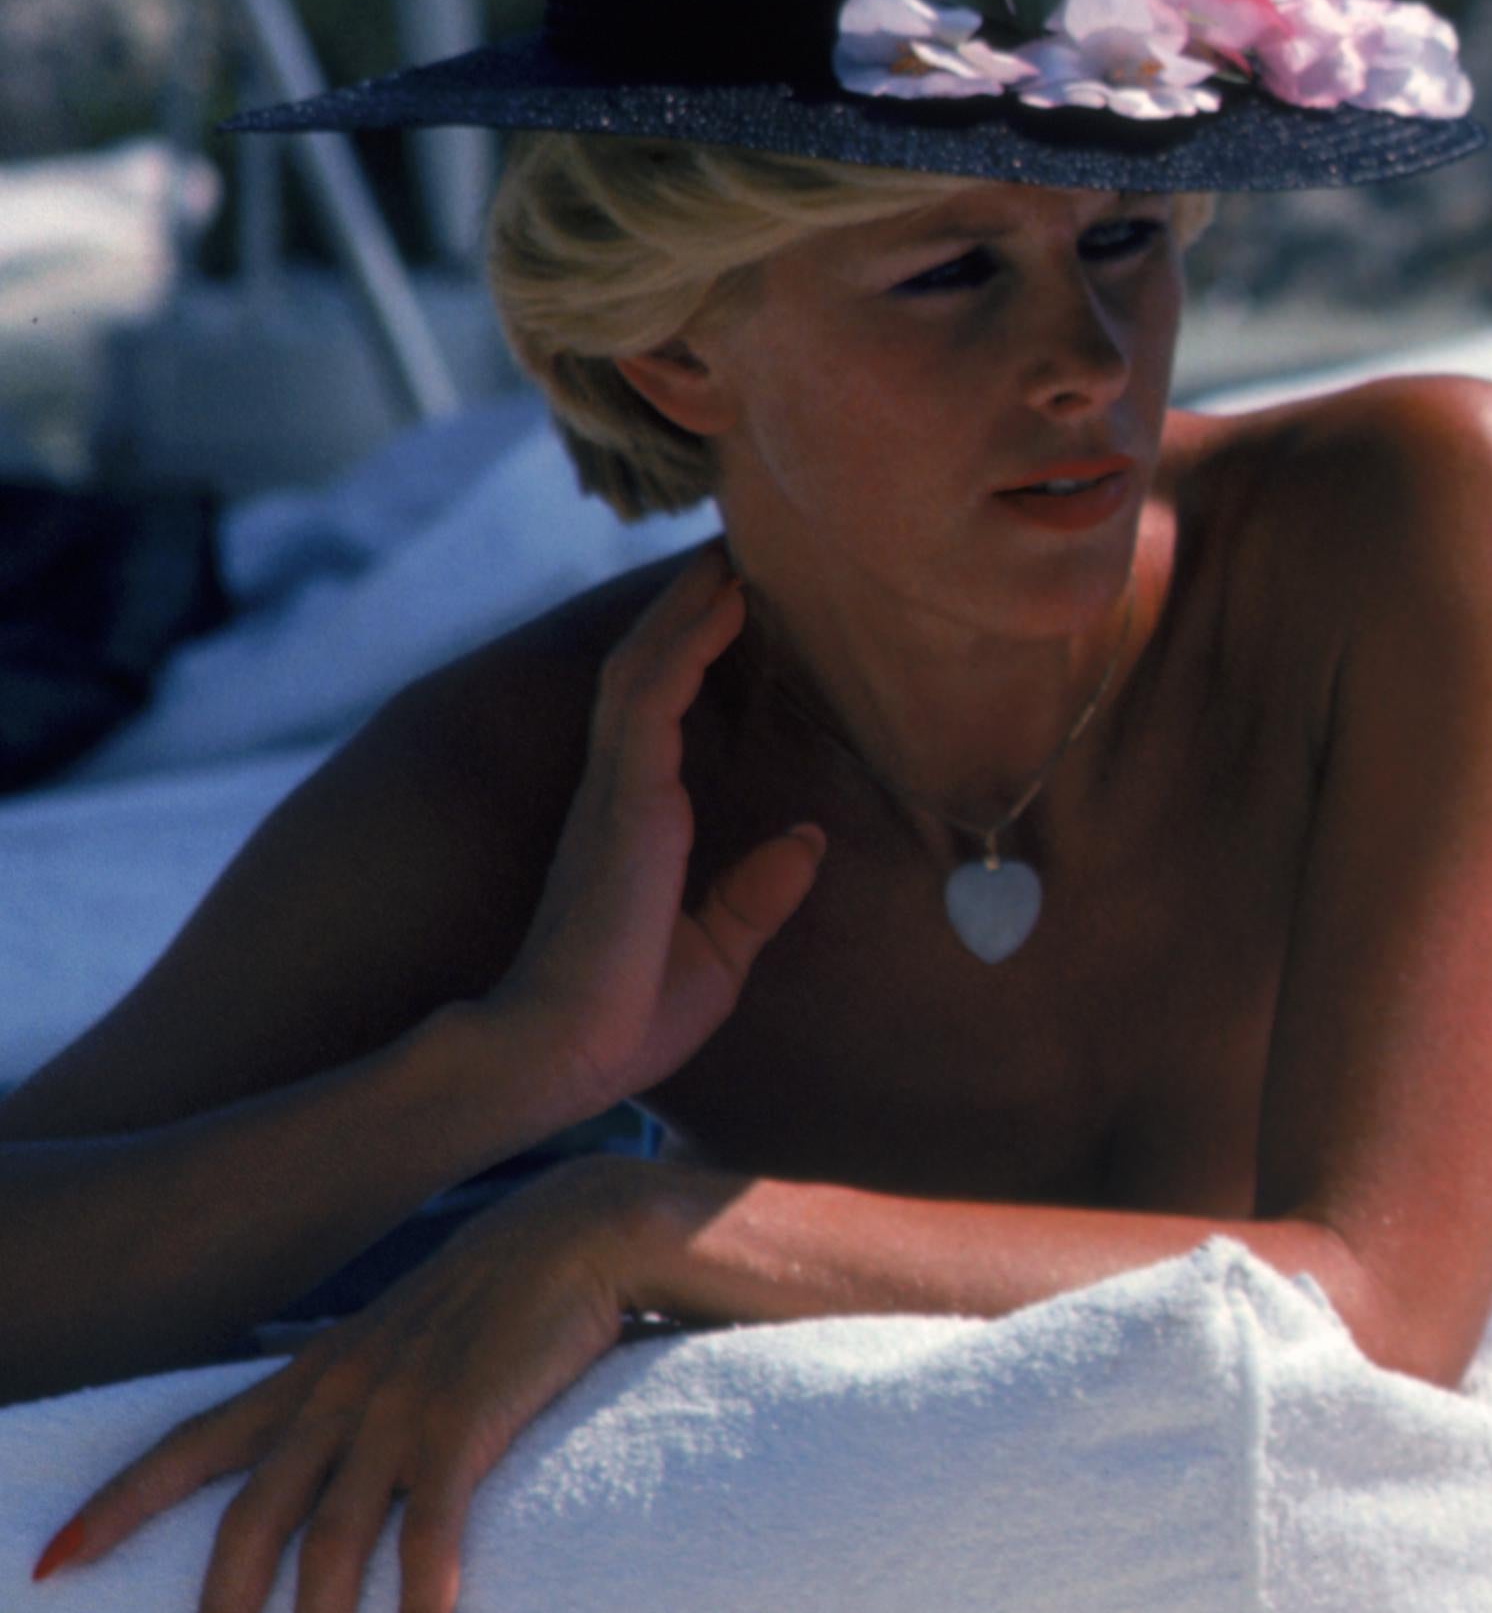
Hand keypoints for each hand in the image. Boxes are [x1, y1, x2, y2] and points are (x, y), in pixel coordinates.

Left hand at [30, 1157, 690, 1612]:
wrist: (582, 1231)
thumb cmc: (503, 1293)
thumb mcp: (401, 1336)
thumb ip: (357, 1386)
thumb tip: (332, 1447)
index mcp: (310, 1377)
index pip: (186, 1447)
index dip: (115, 1507)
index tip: (50, 1568)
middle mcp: (336, 1397)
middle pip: (245, 1530)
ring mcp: (398, 1411)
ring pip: (326, 1551)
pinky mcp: (466, 1426)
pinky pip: (427, 1543)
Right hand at [484, 554, 823, 1131]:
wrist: (563, 1058)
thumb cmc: (623, 1020)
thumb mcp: (715, 955)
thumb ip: (755, 896)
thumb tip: (807, 843)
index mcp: (637, 828)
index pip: (662, 717)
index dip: (693, 657)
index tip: (735, 607)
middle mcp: (619, 798)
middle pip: (648, 675)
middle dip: (686, 613)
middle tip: (732, 554)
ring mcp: (615, 794)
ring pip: (645, 668)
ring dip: (686, 609)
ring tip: (728, 553)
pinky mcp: (623, 803)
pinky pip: (649, 698)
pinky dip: (683, 641)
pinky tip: (718, 601)